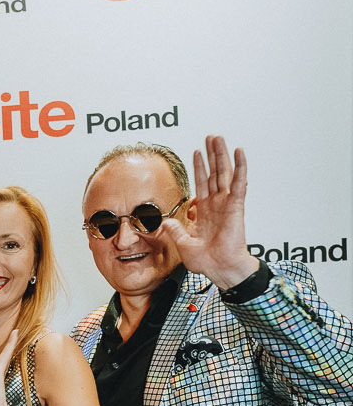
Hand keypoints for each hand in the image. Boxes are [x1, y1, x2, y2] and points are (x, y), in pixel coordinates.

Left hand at [158, 135, 259, 288]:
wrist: (219, 268)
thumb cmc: (206, 260)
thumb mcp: (183, 243)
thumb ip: (174, 230)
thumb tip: (164, 221)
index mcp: (205, 211)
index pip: (202, 183)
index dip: (199, 167)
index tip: (196, 152)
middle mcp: (217, 204)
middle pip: (214, 173)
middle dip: (211, 154)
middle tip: (211, 137)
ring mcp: (227, 203)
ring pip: (225, 173)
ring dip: (221, 154)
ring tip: (219, 138)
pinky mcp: (236, 206)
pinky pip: (239, 183)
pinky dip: (240, 167)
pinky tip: (238, 152)